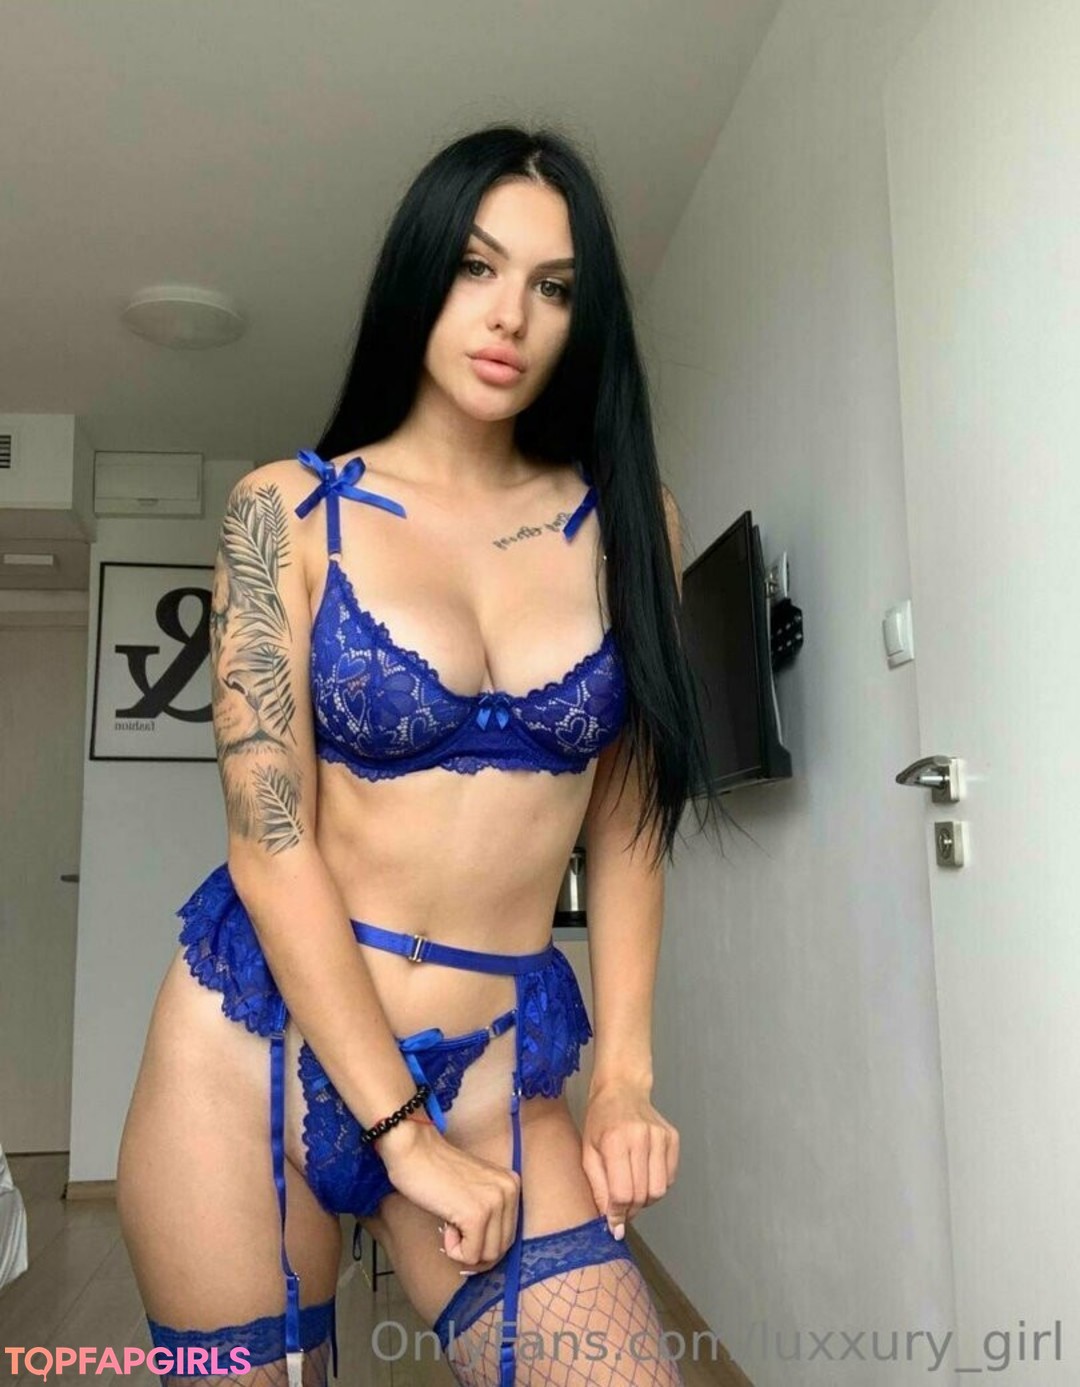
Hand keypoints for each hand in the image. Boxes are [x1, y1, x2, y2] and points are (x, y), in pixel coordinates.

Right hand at [375, 1118, 520, 1272]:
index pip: (507, 1235)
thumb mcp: (476, 1188)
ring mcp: (495, 1202)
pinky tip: (445, 1224)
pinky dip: (454, 1249)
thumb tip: (489, 1255)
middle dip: (474, 1248)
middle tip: (454, 1227)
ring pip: (487, 1255)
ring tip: (450, 1222)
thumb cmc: (436, 1170)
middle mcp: (509, 1191)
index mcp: (511, 1184)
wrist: (415, 1150)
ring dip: (463, 1248)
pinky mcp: (476, 1215)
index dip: (482, 1240)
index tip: (463, 1228)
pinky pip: (470, 1255)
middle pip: (500, 1248)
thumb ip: (489, 1212)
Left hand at [580, 1079, 679, 1239]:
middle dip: (630, 1210)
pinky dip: (657, 1185)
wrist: (621, 1089)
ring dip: (645, 1200)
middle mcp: (641, 1138)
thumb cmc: (599, 1121)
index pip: (623, 1193)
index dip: (618, 1215)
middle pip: (642, 1195)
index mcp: (615, 1141)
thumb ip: (598, 1188)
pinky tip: (643, 1175)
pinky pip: (670, 1177)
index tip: (614, 1226)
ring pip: (659, 1190)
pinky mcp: (673, 1138)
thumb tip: (611, 1222)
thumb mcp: (587, 1153)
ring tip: (632, 1190)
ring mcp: (660, 1137)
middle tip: (621, 1209)